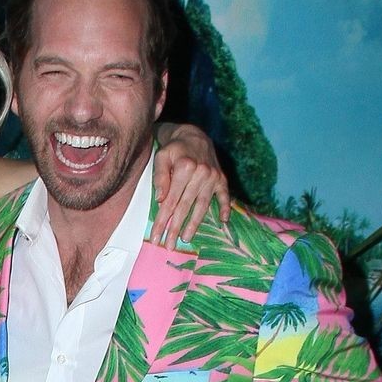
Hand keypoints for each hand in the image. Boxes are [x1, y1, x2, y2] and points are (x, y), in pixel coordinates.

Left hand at [152, 124, 230, 244]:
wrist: (193, 135)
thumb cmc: (174, 149)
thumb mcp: (161, 158)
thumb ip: (160, 177)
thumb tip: (160, 199)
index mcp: (184, 168)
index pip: (170, 201)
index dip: (162, 221)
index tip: (156, 237)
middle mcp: (200, 173)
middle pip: (185, 207)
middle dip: (175, 228)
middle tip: (169, 245)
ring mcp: (212, 177)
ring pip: (202, 205)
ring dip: (194, 224)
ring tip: (186, 238)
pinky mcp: (221, 178)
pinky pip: (224, 195)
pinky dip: (225, 207)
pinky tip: (223, 221)